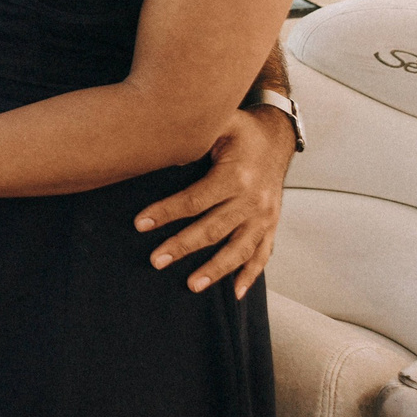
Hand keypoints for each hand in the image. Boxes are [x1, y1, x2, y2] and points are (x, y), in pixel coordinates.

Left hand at [133, 105, 294, 296]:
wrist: (277, 139)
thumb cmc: (241, 131)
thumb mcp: (222, 123)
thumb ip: (196, 136)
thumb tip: (165, 154)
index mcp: (237, 176)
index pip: (196, 200)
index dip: (166, 213)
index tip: (139, 224)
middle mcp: (254, 201)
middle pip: (214, 229)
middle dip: (183, 247)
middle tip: (155, 261)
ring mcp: (265, 217)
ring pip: (239, 249)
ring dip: (216, 269)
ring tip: (192, 285)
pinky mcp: (272, 226)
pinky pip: (262, 254)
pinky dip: (250, 275)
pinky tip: (236, 293)